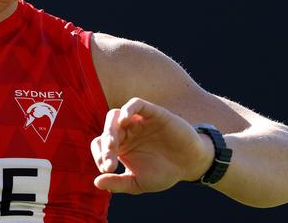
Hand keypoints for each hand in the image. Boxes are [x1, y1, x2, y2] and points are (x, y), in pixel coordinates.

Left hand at [90, 97, 213, 193]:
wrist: (191, 164)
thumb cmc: (164, 172)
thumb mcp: (139, 183)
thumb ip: (118, 183)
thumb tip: (96, 183)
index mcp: (119, 146)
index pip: (99, 144)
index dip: (99, 156)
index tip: (108, 169)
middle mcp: (125, 131)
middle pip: (107, 130)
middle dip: (105, 145)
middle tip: (110, 161)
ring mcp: (137, 120)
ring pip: (115, 116)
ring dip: (111, 129)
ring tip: (113, 144)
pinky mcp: (152, 113)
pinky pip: (136, 104)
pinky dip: (128, 109)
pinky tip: (124, 119)